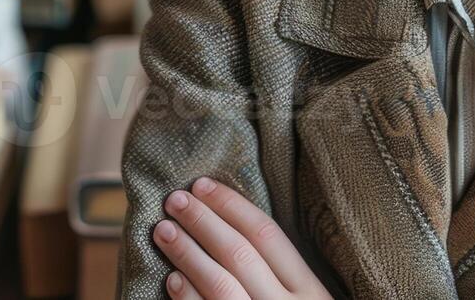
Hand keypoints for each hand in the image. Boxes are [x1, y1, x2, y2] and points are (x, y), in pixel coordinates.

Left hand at [152, 177, 333, 299]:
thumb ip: (284, 278)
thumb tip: (234, 231)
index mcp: (312, 294)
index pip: (268, 235)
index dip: (231, 206)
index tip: (203, 185)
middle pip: (239, 254)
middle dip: (202, 221)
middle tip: (174, 200)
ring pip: (221, 285)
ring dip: (187, 254)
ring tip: (163, 231)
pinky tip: (172, 282)